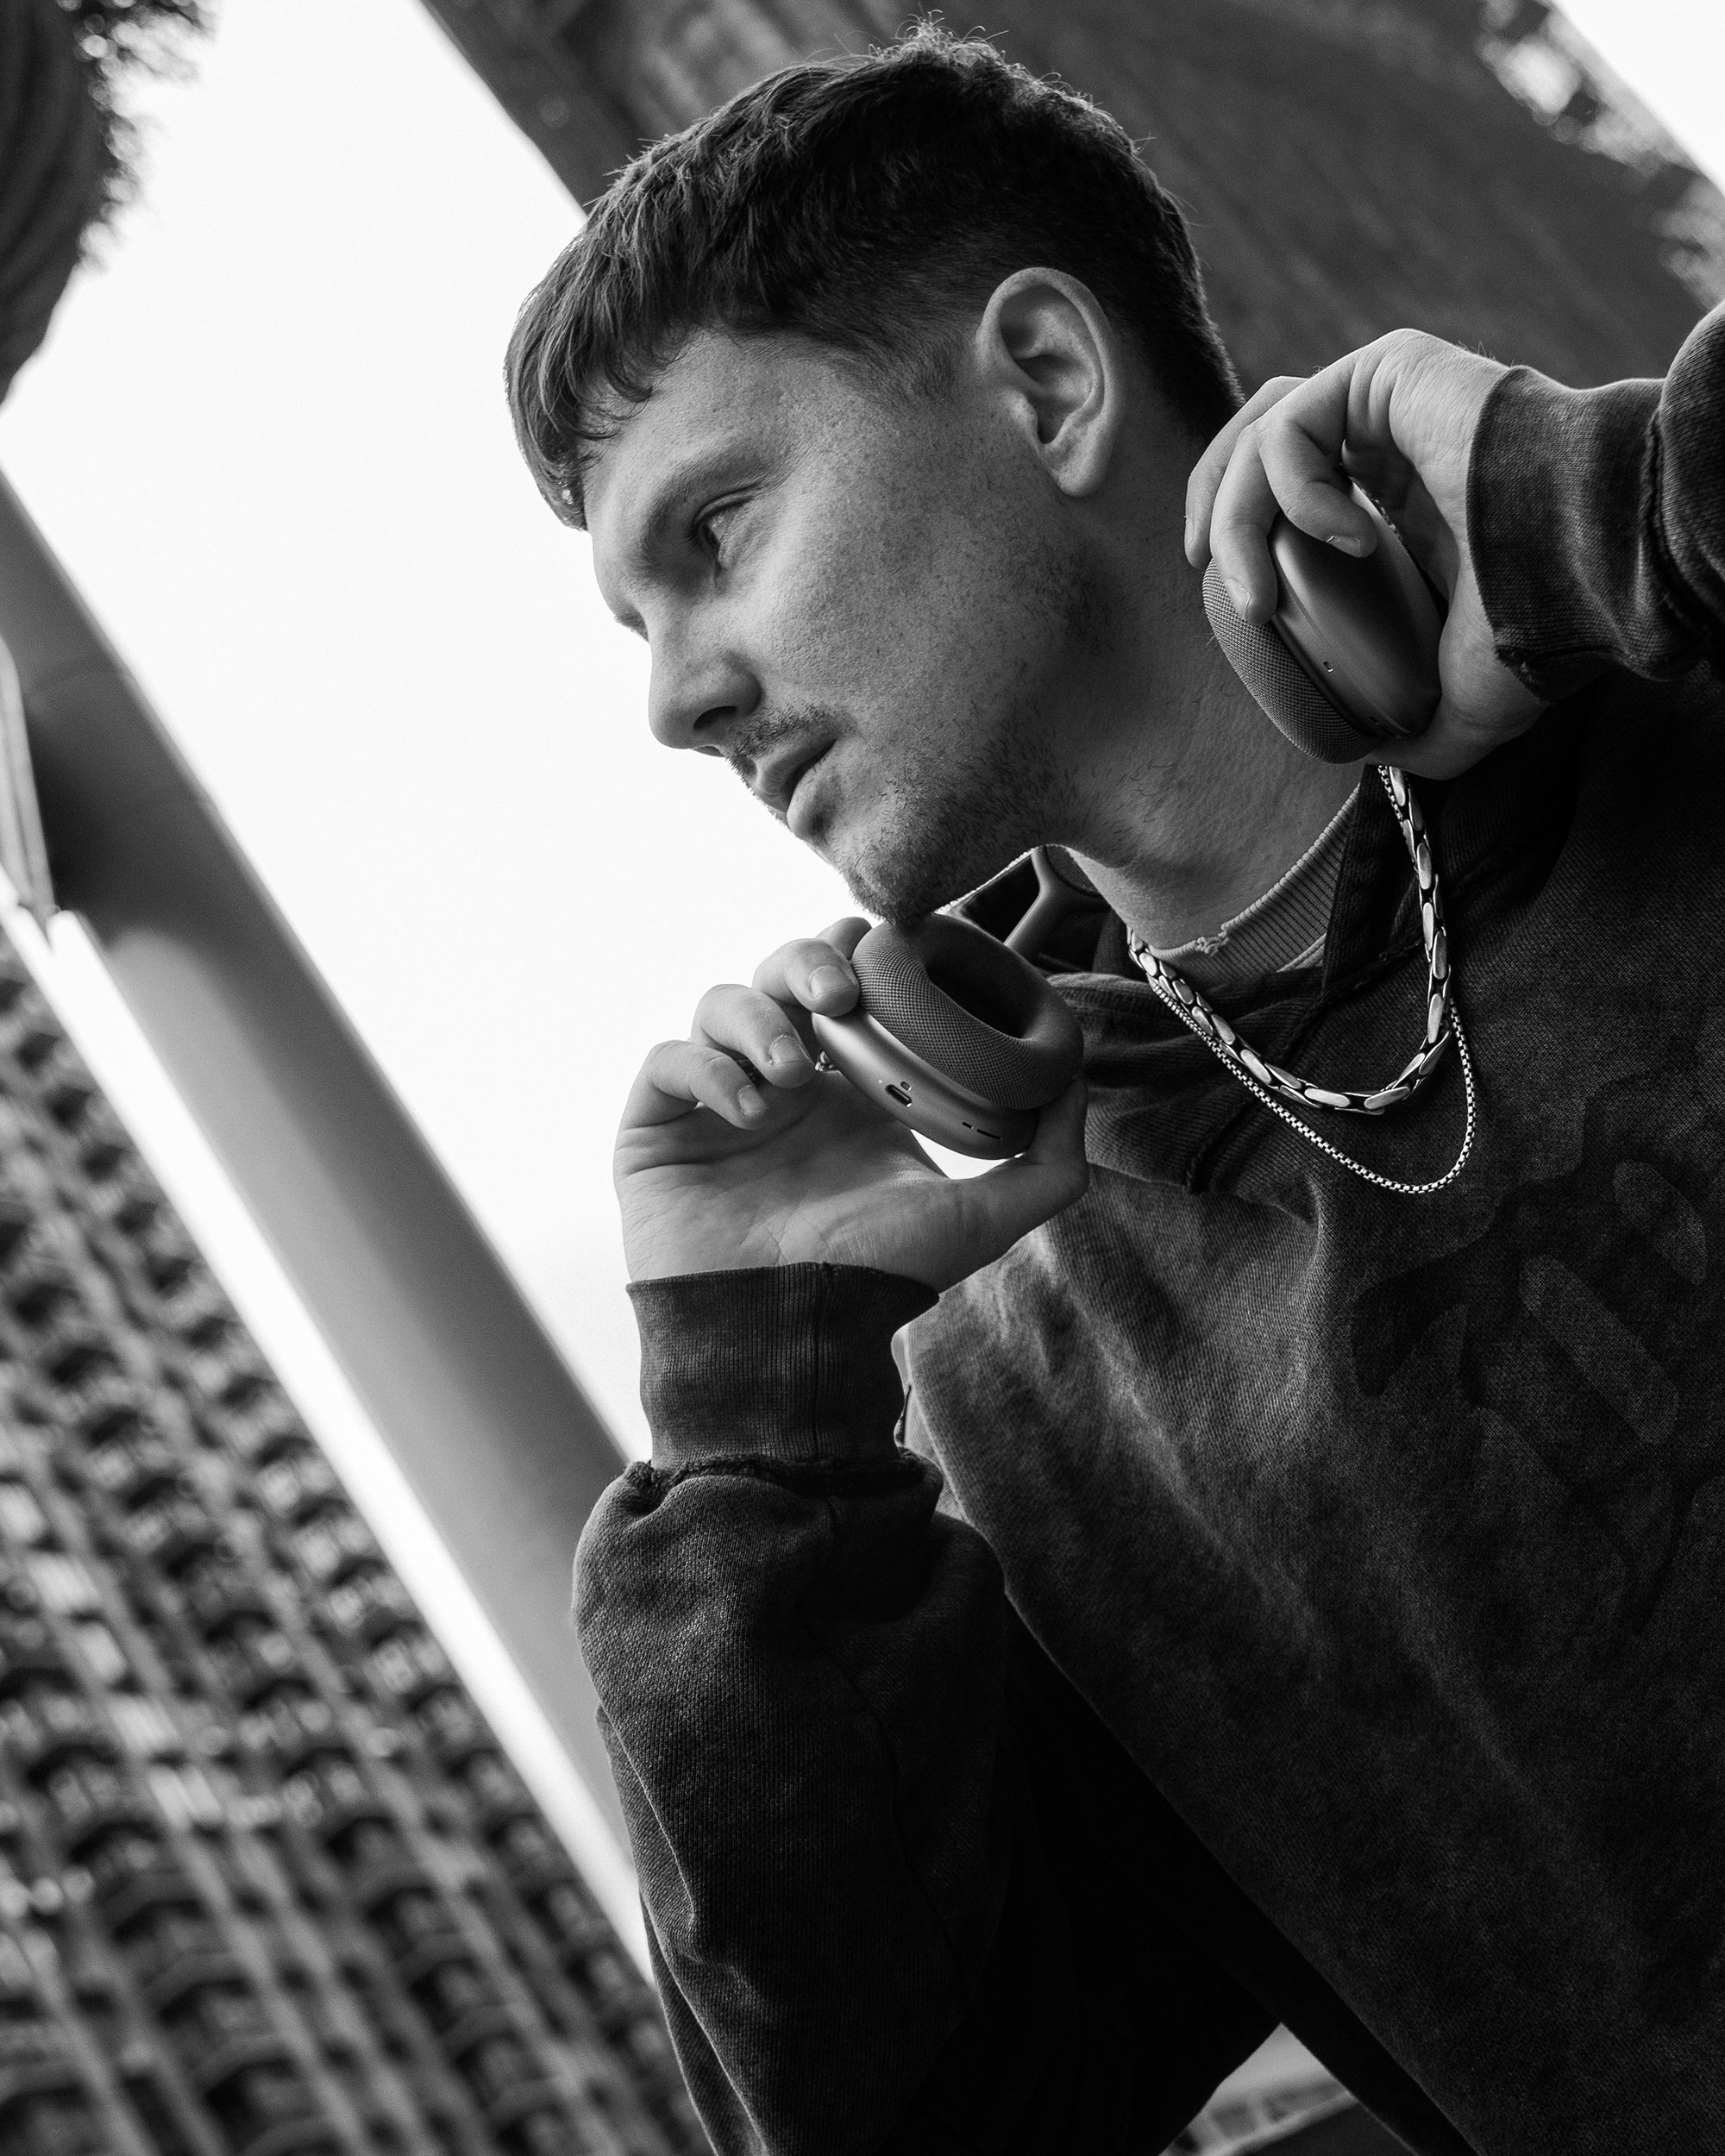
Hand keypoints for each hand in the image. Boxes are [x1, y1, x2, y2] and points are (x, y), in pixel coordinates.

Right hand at [617, 918, 1088, 1290]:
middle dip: (810, 959)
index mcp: (850, 1089)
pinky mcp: (657, 1128)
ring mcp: (717, 1102)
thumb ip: (1047, 1161)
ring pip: (721, 1001)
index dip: (868, 952)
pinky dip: (707, 1069)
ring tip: (791, 1073)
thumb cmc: (878, 1280)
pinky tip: (749, 1112)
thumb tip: (1075, 1080)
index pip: (853, 982)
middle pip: (782, 970)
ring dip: (759, 1017)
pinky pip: (667, 1059)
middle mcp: (784, 1085)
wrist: (788, 1339)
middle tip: (840, 991)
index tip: (895, 954)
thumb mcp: (983, 1220)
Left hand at [1185, 329, 1544, 778]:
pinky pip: (1293, 422)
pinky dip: (1294, 490)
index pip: (1290, 486)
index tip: (1237, 599)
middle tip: (1207, 573)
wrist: (1585, 565)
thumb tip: (1373, 755)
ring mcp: (1388, 398)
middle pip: (1258, 442)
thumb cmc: (1538, 622)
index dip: (1243, 531)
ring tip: (1257, 593)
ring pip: (1262, 428)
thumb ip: (1417, 725)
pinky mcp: (1389, 367)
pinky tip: (1345, 541)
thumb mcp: (1464, 701)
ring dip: (1238, 515)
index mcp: (1399, 498)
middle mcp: (1389, 439)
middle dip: (1217, 508)